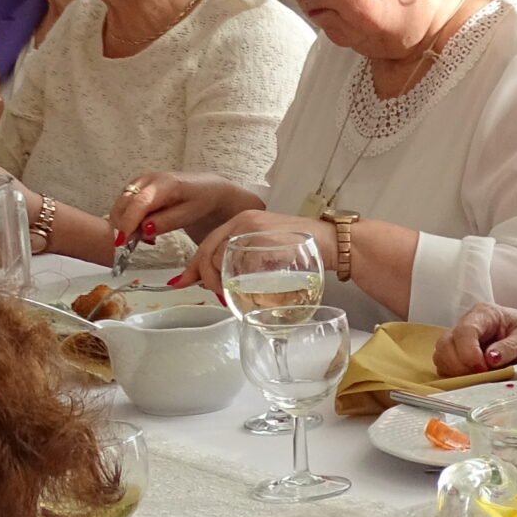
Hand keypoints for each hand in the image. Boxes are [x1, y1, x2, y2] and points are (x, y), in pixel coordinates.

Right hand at [109, 170, 255, 247]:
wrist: (207, 189)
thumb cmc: (201, 201)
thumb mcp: (189, 215)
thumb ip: (166, 222)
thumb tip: (144, 229)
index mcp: (165, 183)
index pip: (139, 203)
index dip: (128, 222)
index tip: (122, 241)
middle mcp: (148, 179)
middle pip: (124, 203)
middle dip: (124, 225)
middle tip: (136, 242)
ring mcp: (140, 182)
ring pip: (120, 205)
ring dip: (124, 223)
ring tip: (146, 236)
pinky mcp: (136, 187)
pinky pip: (123, 205)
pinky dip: (127, 219)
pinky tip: (144, 228)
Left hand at [185, 208, 332, 297]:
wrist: (335, 243)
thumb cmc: (306, 250)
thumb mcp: (269, 251)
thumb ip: (245, 261)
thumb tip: (221, 283)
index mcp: (242, 221)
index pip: (208, 243)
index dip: (194, 265)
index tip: (182, 281)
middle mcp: (244, 221)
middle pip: (209, 250)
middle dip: (205, 276)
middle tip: (214, 294)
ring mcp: (254, 228)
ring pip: (219, 256)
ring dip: (217, 280)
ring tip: (226, 295)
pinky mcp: (265, 238)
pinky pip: (240, 262)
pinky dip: (235, 278)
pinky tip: (240, 289)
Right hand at [436, 303, 516, 375]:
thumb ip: (511, 347)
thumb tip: (490, 358)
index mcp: (484, 314)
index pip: (464, 331)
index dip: (469, 353)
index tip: (483, 368)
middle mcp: (468, 324)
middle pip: (446, 344)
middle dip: (459, 364)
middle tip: (481, 376)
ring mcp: (461, 340)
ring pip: (442, 356)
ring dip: (456, 372)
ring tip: (479, 377)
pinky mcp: (460, 355)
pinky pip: (446, 367)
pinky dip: (455, 376)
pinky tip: (474, 379)